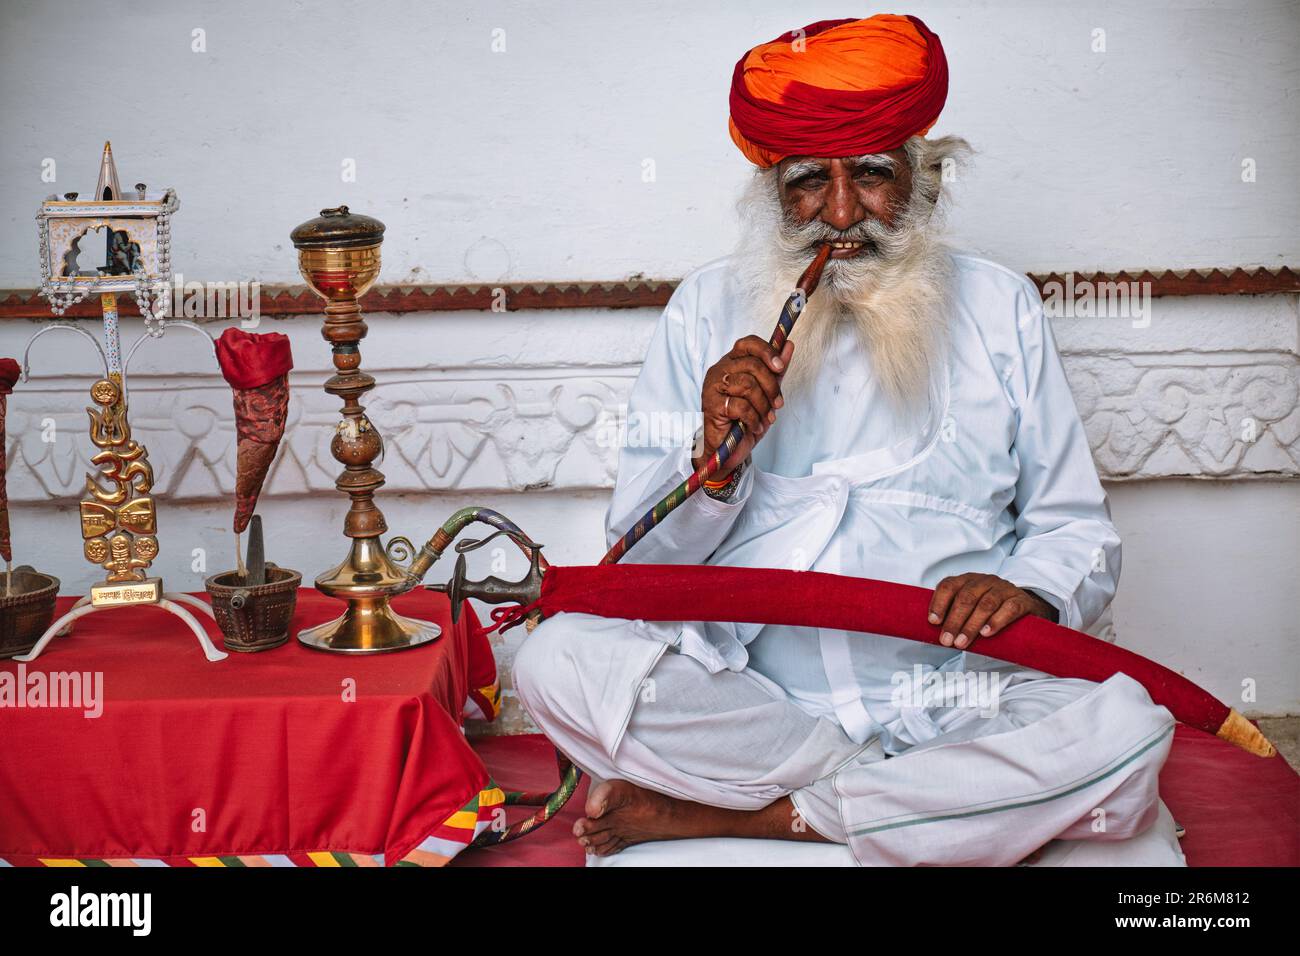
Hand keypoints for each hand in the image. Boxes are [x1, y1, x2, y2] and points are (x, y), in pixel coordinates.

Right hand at [693, 336, 793, 477]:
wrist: (727, 449)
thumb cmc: (744, 421)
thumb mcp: (766, 394)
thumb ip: (776, 371)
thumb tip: (788, 346)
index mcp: (731, 364)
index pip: (748, 344)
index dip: (766, 351)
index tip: (780, 367)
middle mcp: (720, 371)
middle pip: (752, 365)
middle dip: (771, 386)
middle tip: (777, 404)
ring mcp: (713, 387)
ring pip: (747, 385)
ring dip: (763, 405)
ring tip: (765, 418)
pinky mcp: (712, 405)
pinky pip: (741, 405)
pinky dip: (753, 419)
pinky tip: (754, 426)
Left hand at [927, 573, 1056, 649]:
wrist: (1026, 608)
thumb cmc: (991, 611)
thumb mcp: (970, 608)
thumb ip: (954, 614)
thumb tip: (932, 633)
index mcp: (968, 580)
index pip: (949, 585)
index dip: (938, 603)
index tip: (933, 622)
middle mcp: (985, 581)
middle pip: (966, 597)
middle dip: (954, 620)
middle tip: (946, 641)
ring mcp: (1004, 589)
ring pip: (985, 604)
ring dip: (971, 625)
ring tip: (962, 642)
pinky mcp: (1021, 601)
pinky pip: (1008, 609)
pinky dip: (996, 621)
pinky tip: (986, 633)